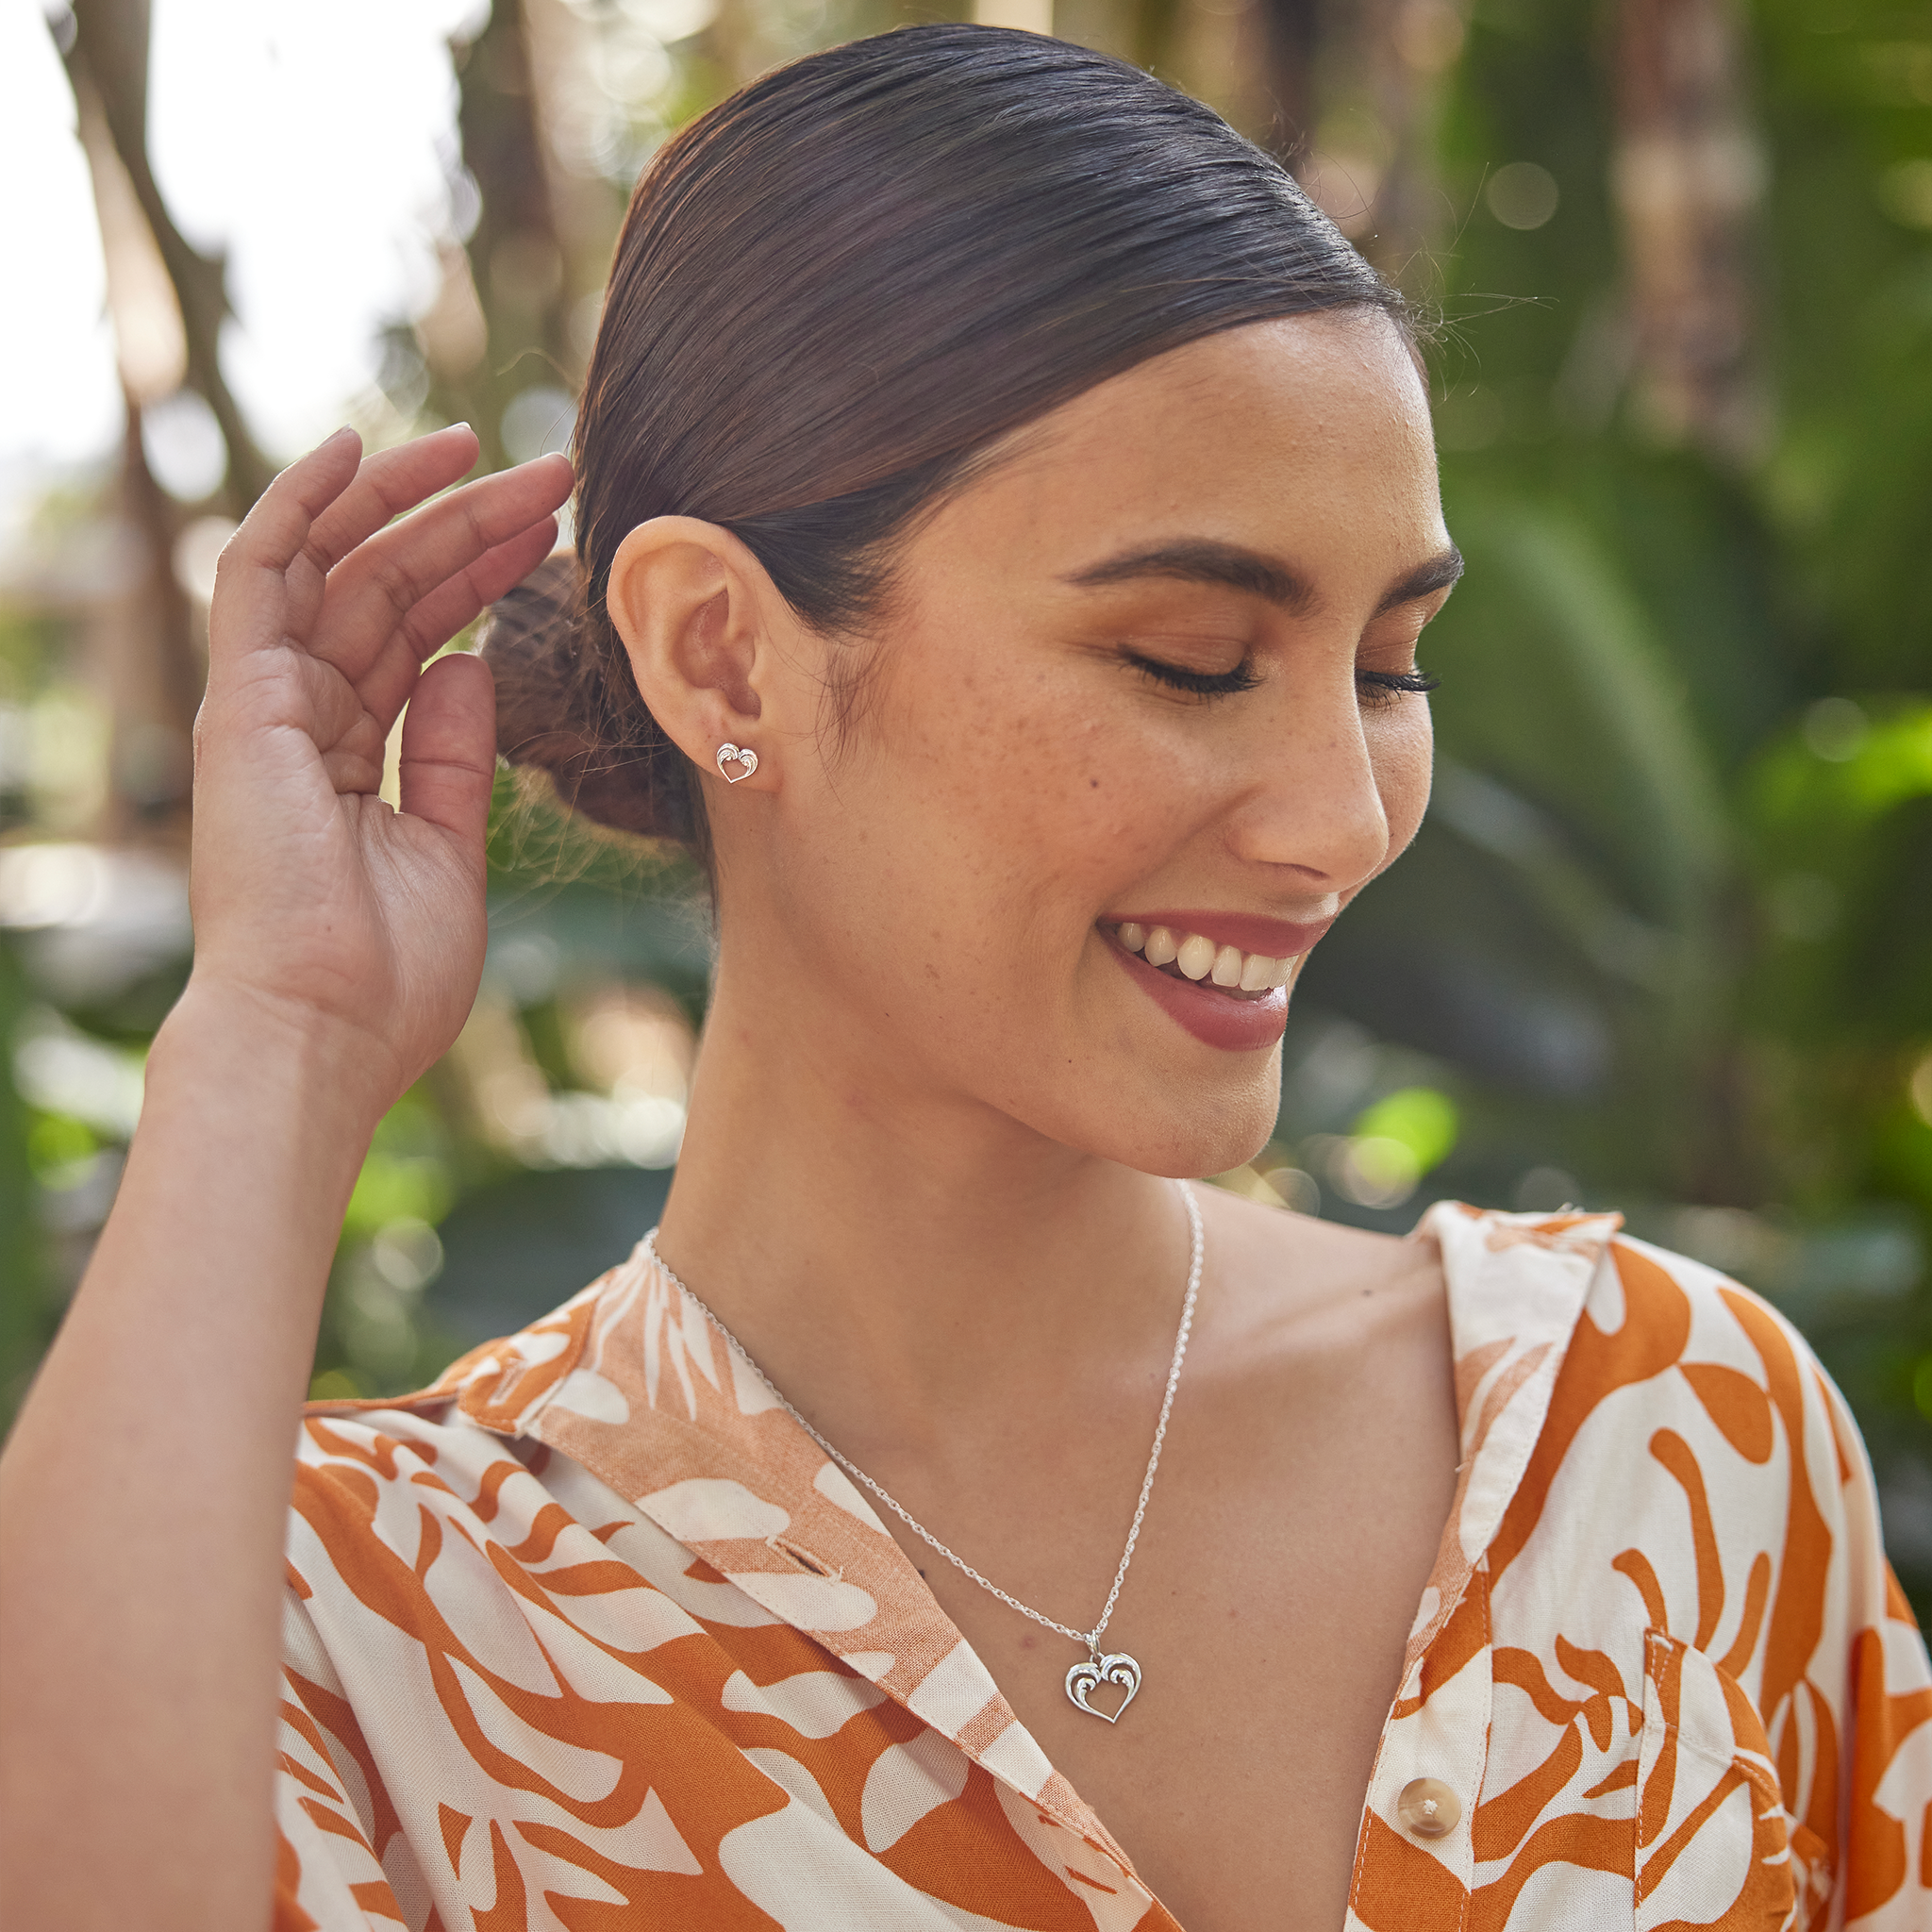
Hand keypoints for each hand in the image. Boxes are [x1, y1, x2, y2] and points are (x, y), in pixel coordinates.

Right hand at [185, 424, 572, 1114]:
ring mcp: (266, 704)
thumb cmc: (389, 973)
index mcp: (353, 756)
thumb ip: (457, 752)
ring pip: (339, 565)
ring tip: (490, 449)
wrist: (327, 1029)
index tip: (556, 535)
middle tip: (555, 476)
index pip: (418, 635)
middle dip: (470, 526)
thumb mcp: (452, 848)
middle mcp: (304, 718)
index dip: (483, 576)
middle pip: (390, 588)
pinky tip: (357, 447)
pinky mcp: (239, 698)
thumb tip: (471, 659)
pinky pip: (261, 571)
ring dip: (413, 501)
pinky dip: (301, 502)